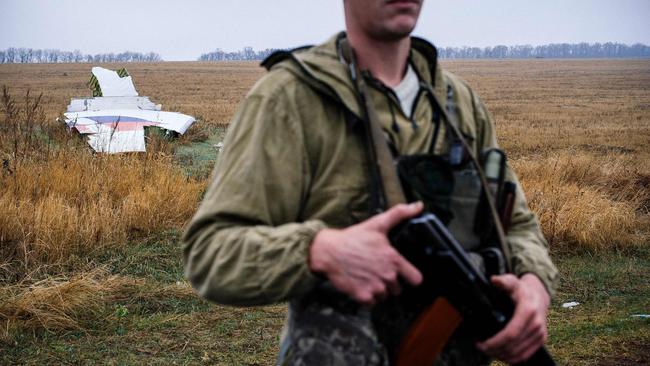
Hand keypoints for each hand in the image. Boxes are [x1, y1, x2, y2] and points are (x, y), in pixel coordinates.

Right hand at [308, 202, 423, 304]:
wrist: (328, 252)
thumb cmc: (352, 238)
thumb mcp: (377, 223)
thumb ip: (400, 214)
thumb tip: (418, 206)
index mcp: (394, 260)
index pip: (416, 279)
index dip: (411, 276)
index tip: (405, 274)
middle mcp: (387, 276)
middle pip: (398, 289)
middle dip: (390, 282)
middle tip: (378, 271)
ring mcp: (375, 288)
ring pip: (384, 296)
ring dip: (379, 290)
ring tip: (369, 276)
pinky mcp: (363, 297)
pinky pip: (372, 303)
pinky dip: (367, 297)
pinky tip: (361, 284)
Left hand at [476, 273, 550, 363]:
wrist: (538, 294)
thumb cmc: (521, 289)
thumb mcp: (512, 281)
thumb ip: (503, 281)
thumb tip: (494, 280)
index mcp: (528, 311)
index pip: (511, 334)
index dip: (495, 342)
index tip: (481, 343)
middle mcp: (536, 324)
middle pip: (513, 346)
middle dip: (494, 350)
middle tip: (481, 347)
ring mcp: (540, 333)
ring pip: (519, 354)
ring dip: (501, 356)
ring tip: (488, 351)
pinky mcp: (541, 340)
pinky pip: (526, 355)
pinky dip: (512, 359)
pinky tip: (501, 354)